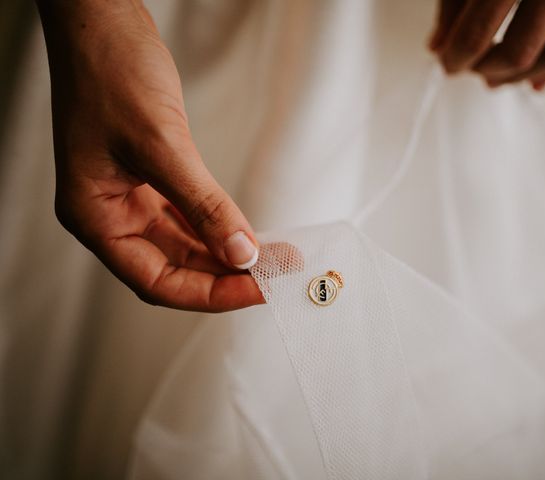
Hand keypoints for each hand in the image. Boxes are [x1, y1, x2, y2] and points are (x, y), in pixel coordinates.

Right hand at [37, 0, 262, 311]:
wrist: (100, 21)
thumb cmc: (111, 73)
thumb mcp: (162, 144)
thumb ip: (204, 205)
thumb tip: (243, 253)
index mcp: (95, 218)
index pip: (157, 281)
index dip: (210, 293)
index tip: (257, 289)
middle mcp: (110, 216)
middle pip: (174, 269)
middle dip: (226, 276)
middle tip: (275, 275)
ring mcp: (130, 199)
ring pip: (184, 247)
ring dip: (227, 254)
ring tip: (273, 257)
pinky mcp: (150, 180)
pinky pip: (188, 219)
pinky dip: (218, 228)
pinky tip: (246, 234)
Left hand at [429, 0, 544, 89]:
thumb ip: (453, 0)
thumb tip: (438, 45)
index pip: (478, 31)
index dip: (457, 57)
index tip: (446, 64)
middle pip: (520, 48)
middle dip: (488, 68)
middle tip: (469, 70)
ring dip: (521, 76)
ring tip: (495, 80)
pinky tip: (537, 82)